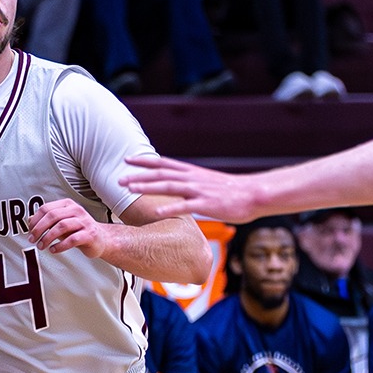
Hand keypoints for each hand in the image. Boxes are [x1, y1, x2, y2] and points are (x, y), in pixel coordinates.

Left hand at [28, 198, 116, 259]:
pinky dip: (60, 246)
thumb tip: (29, 220)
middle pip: (52, 216)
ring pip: (61, 226)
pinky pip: (72, 239)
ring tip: (42, 246)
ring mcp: (84, 222)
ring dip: (48, 238)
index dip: (35, 220)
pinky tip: (54, 250)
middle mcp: (76, 210)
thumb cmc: (79, 231)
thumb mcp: (62, 223)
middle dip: (39, 229)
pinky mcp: (89, 234)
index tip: (29, 231)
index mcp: (68, 205)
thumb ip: (47, 221)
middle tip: (32, 239)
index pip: (46, 208)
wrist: (101, 240)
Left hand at [124, 154, 266, 221]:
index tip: (127, 159)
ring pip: (168, 187)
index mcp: (192, 172)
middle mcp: (192, 178)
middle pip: (160, 174)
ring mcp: (199, 191)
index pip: (163, 163)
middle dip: (138, 175)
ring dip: (147, 187)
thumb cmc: (230, 191)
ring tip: (130, 189)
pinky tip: (155, 213)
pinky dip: (169, 208)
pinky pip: (185, 207)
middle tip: (119, 178)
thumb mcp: (207, 182)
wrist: (253, 194)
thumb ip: (190, 183)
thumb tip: (177, 187)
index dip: (144, 161)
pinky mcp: (207, 205)